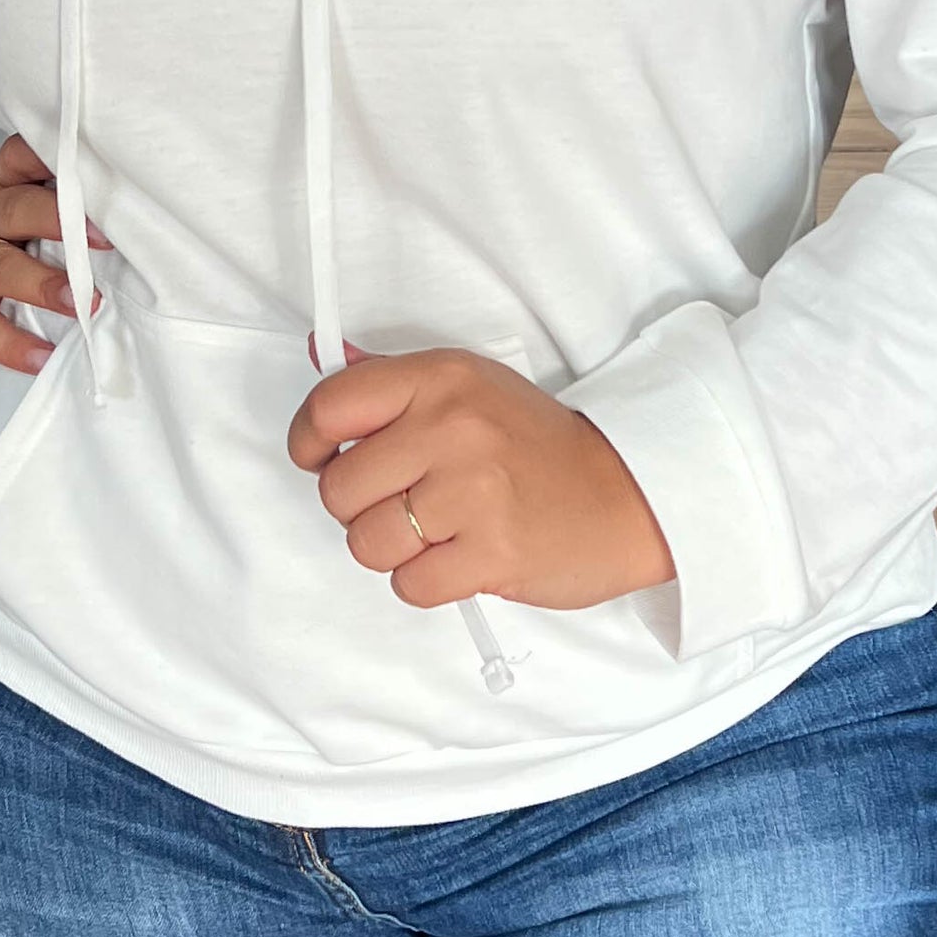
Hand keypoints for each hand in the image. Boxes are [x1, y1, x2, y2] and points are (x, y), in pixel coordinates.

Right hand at [0, 131, 112, 377]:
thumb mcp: (3, 217)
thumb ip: (50, 205)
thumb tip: (127, 214)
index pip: (17, 159)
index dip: (49, 157)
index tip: (94, 162)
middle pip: (14, 209)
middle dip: (58, 219)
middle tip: (106, 237)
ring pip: (0, 268)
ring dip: (44, 285)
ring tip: (83, 302)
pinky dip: (13, 345)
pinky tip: (43, 356)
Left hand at [286, 341, 675, 612]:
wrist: (628, 494)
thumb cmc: (536, 446)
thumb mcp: (470, 388)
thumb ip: (391, 380)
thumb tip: (320, 351)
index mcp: (441, 378)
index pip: (330, 406)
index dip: (308, 442)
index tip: (319, 458)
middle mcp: (453, 427)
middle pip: (339, 489)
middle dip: (360, 508)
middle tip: (406, 502)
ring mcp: (473, 492)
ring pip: (367, 543)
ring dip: (393, 550)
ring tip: (438, 532)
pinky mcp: (492, 553)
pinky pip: (409, 584)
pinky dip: (426, 582)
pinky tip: (460, 557)